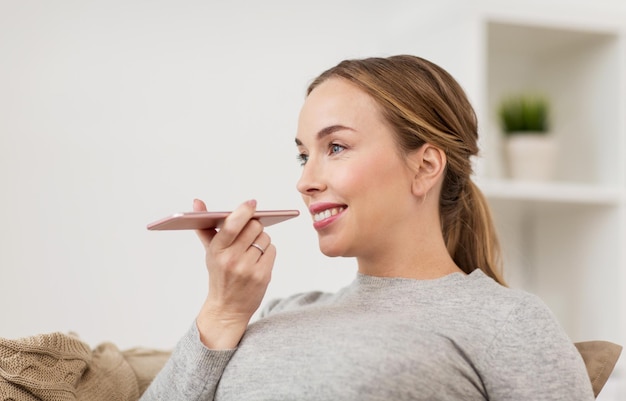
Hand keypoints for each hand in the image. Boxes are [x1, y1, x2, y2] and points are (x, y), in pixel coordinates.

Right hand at [193, 198, 275, 348]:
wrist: (227, 308)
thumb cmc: (220, 275)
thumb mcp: (210, 252)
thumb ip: (205, 226)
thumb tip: (197, 202)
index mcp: (217, 251)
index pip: (232, 225)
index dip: (244, 211)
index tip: (252, 203)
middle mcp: (232, 259)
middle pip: (254, 227)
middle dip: (254, 226)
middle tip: (250, 232)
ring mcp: (248, 268)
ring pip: (265, 238)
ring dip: (261, 240)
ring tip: (251, 250)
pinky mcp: (262, 275)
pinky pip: (272, 250)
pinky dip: (267, 251)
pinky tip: (258, 259)